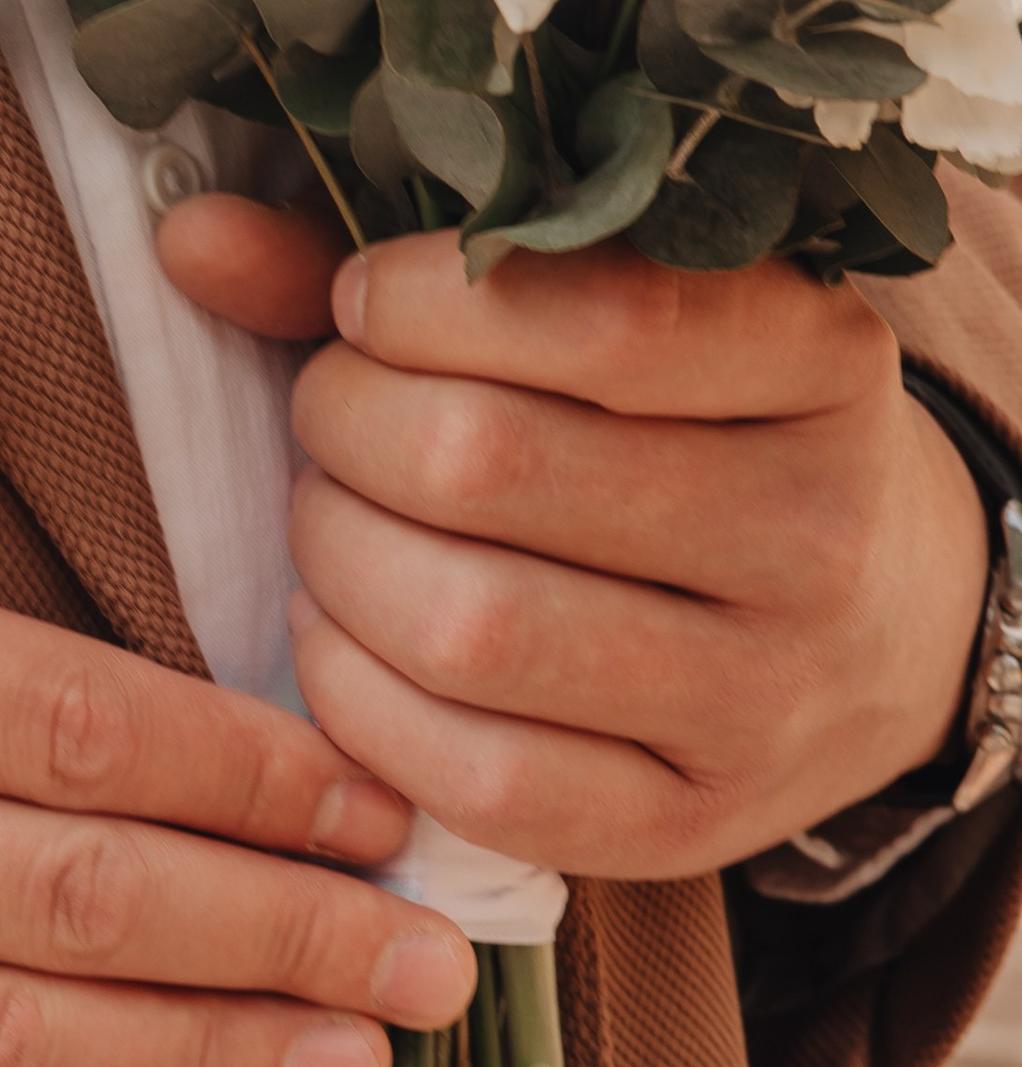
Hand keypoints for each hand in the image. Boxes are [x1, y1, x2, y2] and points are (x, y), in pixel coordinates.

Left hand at [158, 196, 990, 878]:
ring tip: (331, 517)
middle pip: (487, 465)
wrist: (877, 630)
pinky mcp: (688, 829)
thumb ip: (408, 275)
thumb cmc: (690, 431)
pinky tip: (339, 632)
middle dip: (348, 426)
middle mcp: (818, 531)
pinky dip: (354, 699)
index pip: (596, 315)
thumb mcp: (615, 317)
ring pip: (467, 629)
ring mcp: (762, 699)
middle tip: (329, 416)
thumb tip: (188, 237)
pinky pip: (472, 778)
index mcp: (822, 361)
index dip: (423, 302)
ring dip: (336, 559)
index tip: (368, 304)